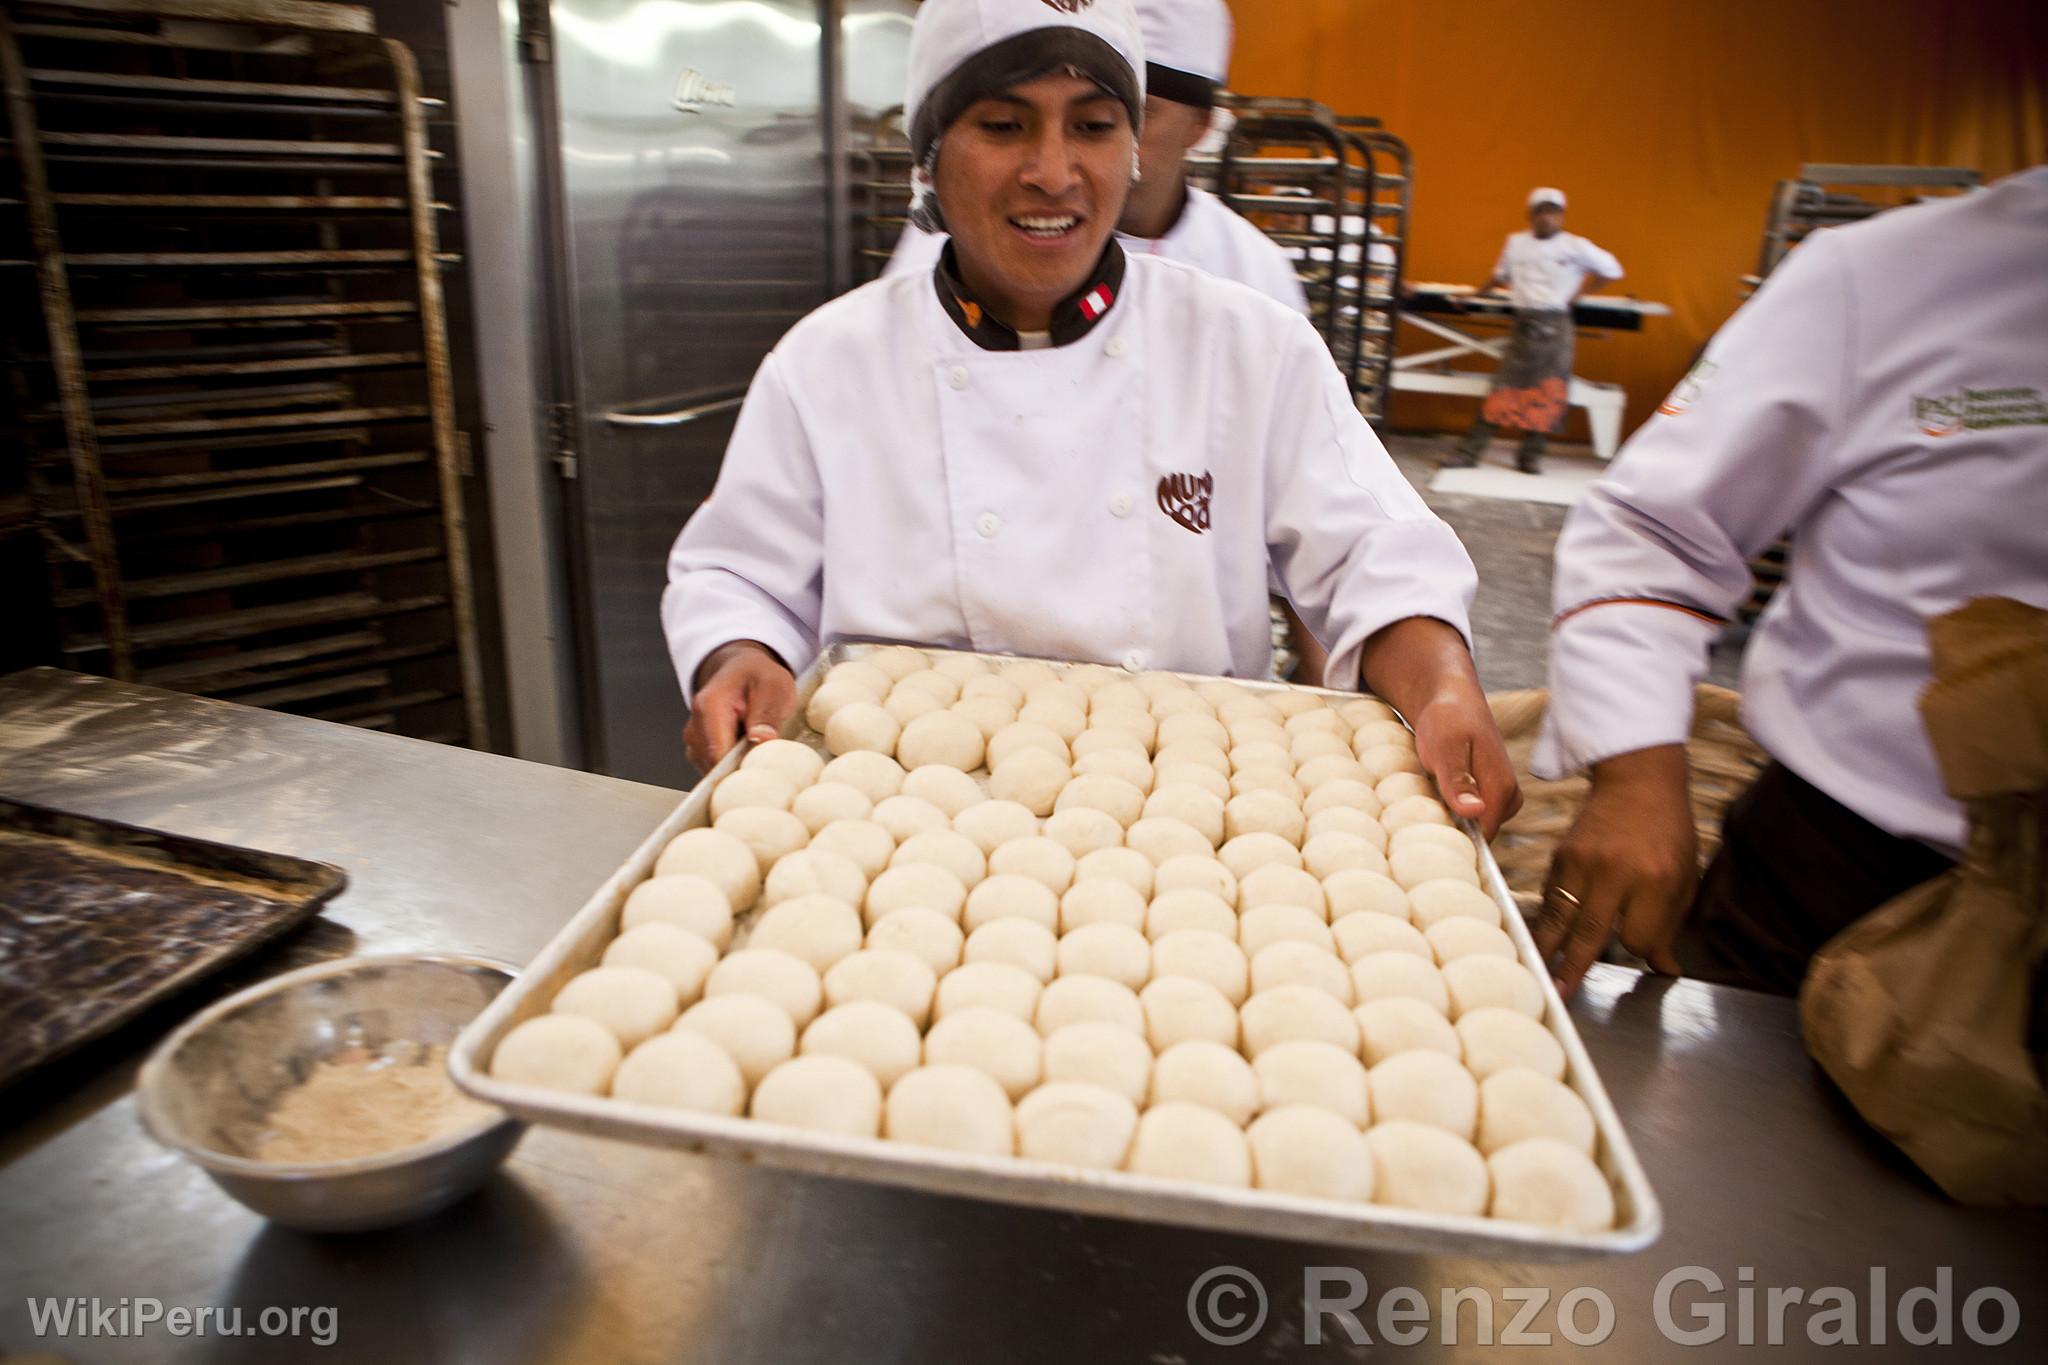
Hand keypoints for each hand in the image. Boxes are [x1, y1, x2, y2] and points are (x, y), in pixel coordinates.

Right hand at [683, 641, 795, 772]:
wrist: (740, 669)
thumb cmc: (757, 676)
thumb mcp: (774, 685)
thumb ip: (767, 712)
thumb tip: (761, 740)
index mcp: (709, 708)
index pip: (719, 755)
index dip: (742, 770)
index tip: (763, 772)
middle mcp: (694, 727)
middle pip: (716, 768)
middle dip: (743, 770)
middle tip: (767, 756)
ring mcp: (694, 742)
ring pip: (717, 772)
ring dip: (739, 767)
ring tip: (756, 746)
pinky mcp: (699, 751)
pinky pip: (717, 770)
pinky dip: (734, 766)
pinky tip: (746, 750)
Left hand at [1409, 689, 1522, 839]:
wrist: (1452, 699)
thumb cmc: (1447, 720)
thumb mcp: (1445, 748)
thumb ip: (1458, 781)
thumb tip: (1476, 812)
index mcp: (1502, 788)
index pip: (1483, 838)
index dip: (1454, 842)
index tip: (1426, 834)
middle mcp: (1509, 797)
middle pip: (1478, 836)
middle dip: (1451, 830)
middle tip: (1424, 806)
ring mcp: (1502, 797)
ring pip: (1474, 827)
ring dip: (1450, 819)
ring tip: (1430, 794)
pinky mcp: (1491, 794)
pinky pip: (1472, 817)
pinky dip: (1452, 810)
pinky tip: (1437, 794)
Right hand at [1535, 745, 1692, 996]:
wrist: (1637, 779)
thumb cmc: (1668, 829)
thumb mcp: (1685, 875)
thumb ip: (1671, 923)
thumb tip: (1664, 967)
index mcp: (1657, 880)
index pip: (1639, 938)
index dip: (1642, 952)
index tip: (1646, 956)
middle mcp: (1616, 873)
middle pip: (1590, 933)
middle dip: (1574, 968)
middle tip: (1560, 994)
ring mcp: (1583, 862)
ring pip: (1561, 917)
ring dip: (1549, 948)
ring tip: (1539, 973)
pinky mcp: (1561, 854)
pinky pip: (1551, 895)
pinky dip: (1549, 918)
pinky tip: (1545, 936)